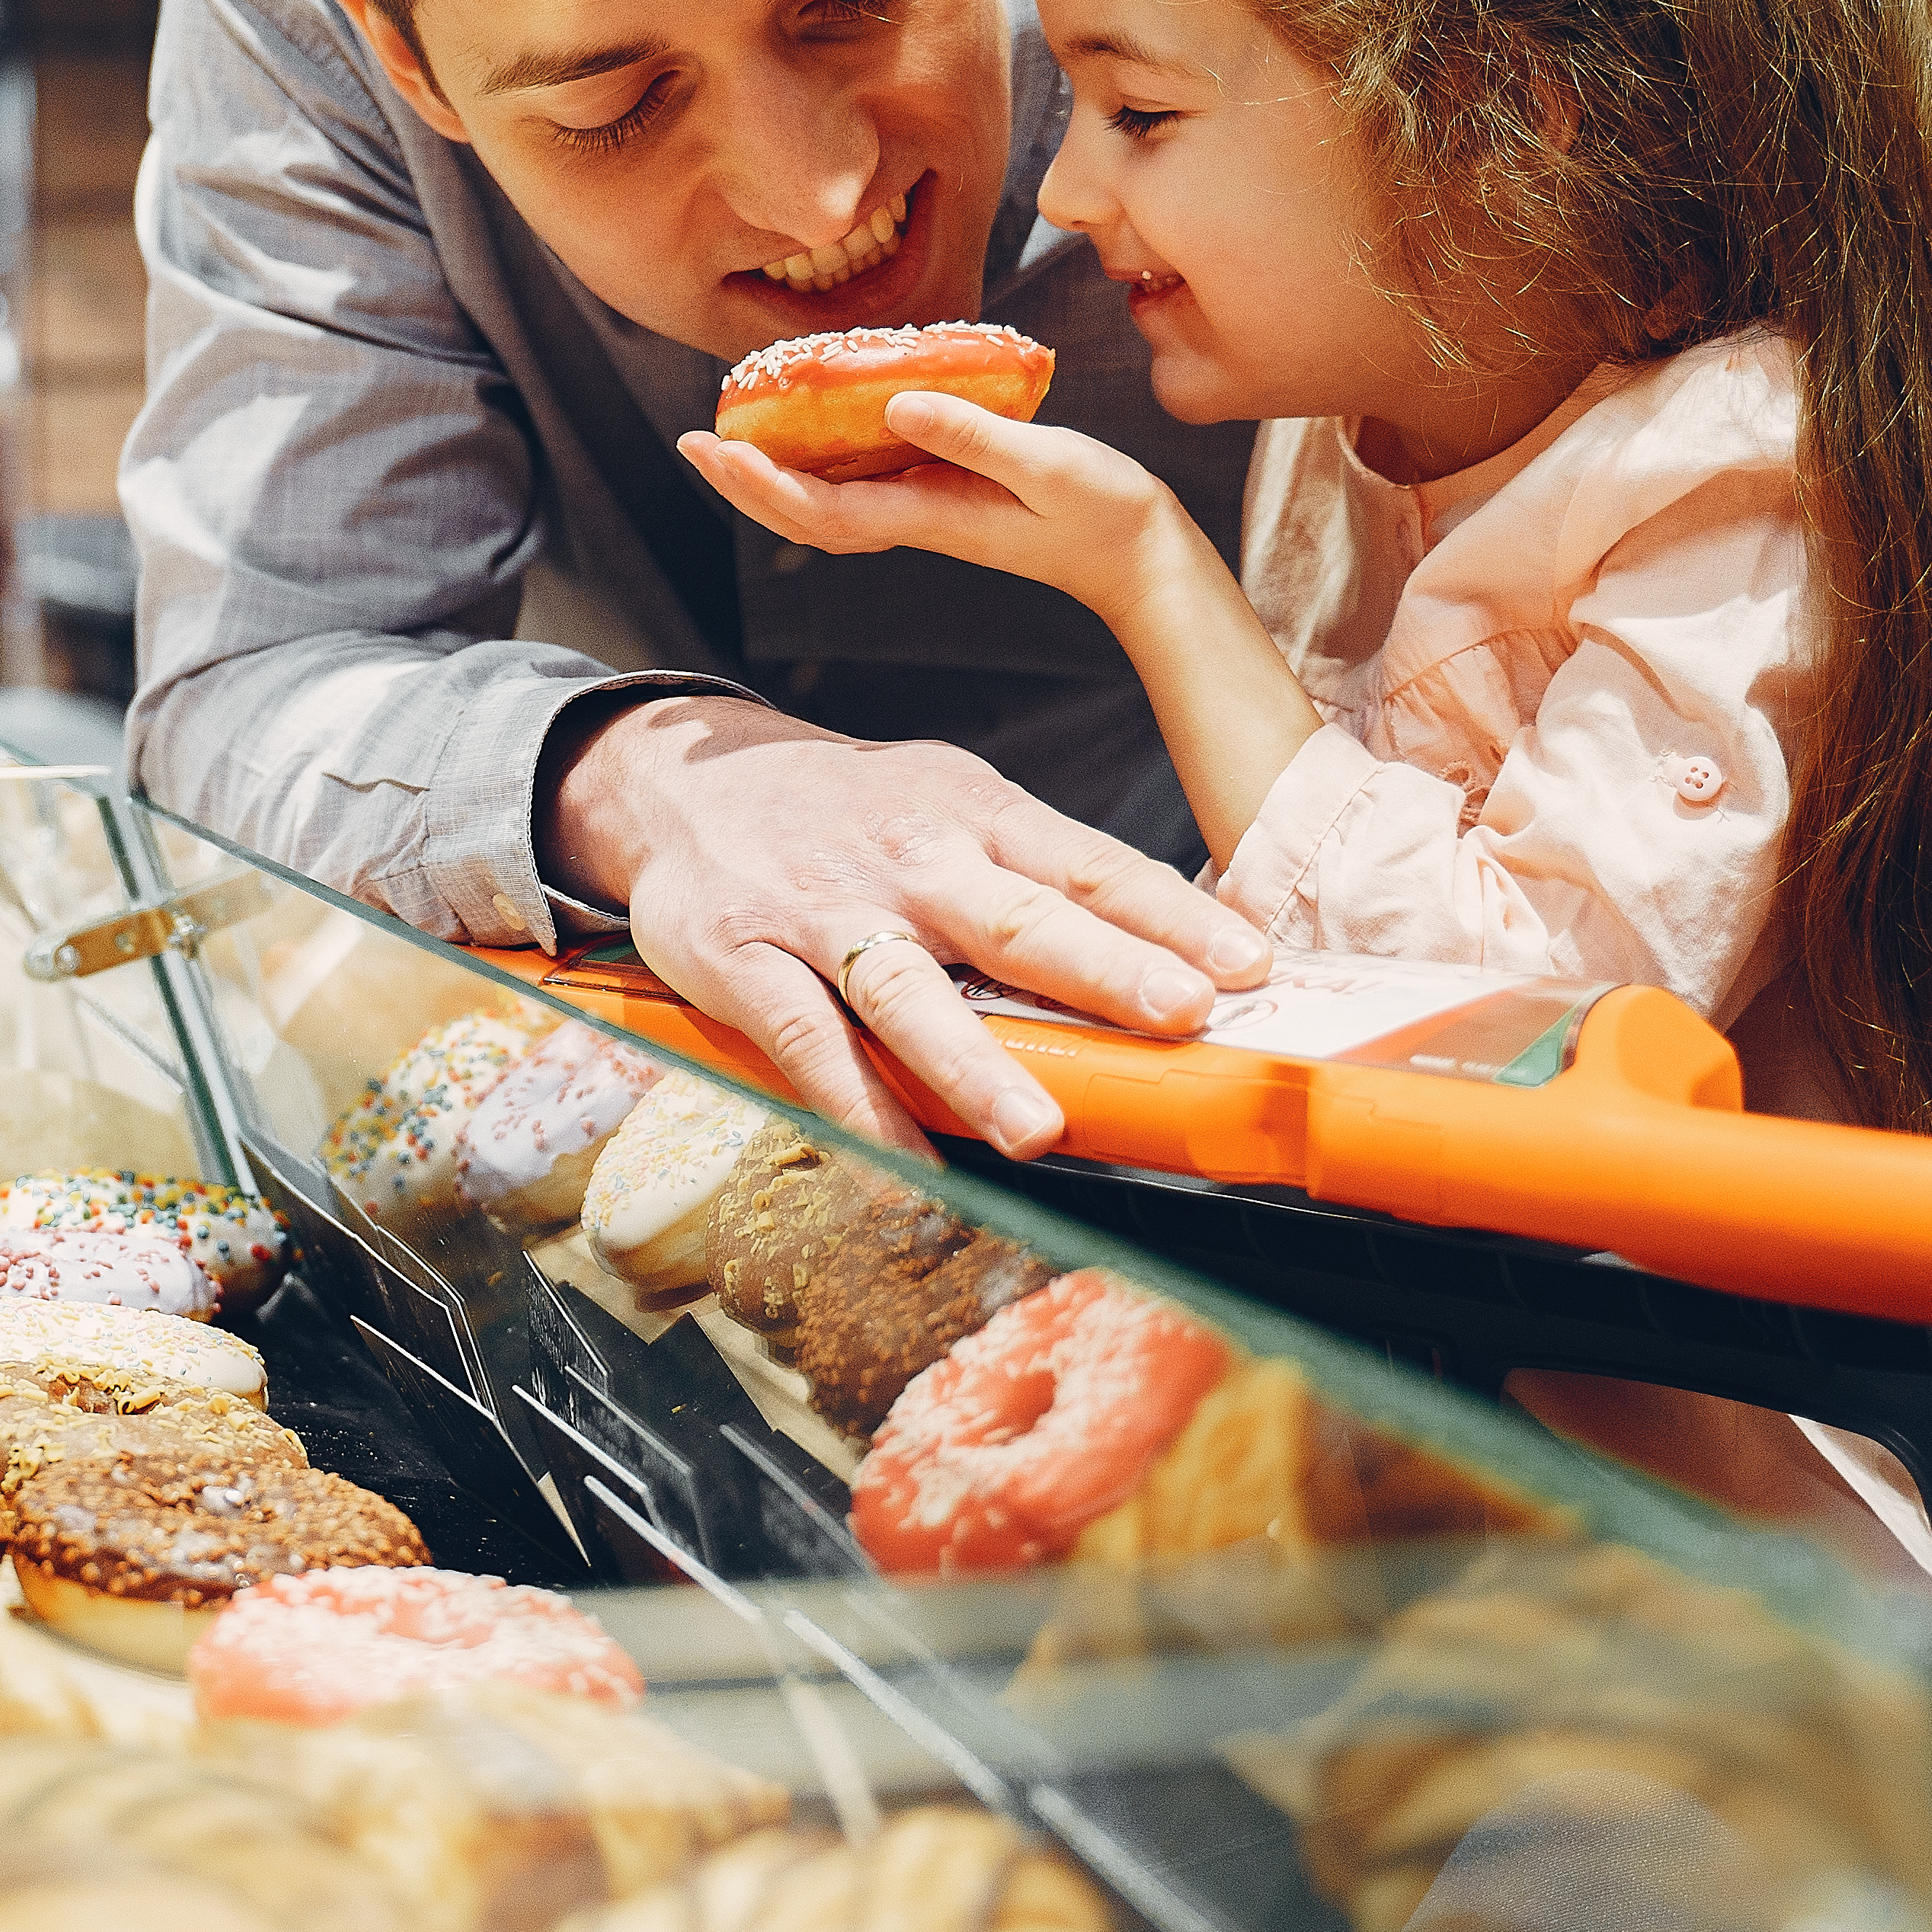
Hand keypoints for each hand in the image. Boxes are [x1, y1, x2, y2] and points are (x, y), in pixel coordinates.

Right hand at [544, 694, 1269, 1158]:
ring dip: (975, 1063)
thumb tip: (1163, 951)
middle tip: (1181, 1016)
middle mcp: (910, 860)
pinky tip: (903, 1156)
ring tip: (1037, 1130)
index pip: (1090, 865)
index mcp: (974, 815)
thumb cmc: (843, 808)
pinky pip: (806, 1040)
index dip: (1171, 914)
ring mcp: (823, 909)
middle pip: (1017, 919)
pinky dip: (855, 1102)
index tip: (1248, 964)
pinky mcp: (743, 956)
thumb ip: (1035, 870)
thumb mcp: (948, 803)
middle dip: (1105, 969)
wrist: (683, 775)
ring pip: (908, 991)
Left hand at [679, 392, 1190, 620]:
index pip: (821, 508)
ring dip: (771, 477)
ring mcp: (925, 512)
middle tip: (692, 440)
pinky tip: (805, 436)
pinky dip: (820, 465)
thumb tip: (895, 407)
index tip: (715, 448)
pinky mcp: (942, 498)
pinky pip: (863, 484)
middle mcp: (914, 520)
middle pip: (805, 513)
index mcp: (928, 516)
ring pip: (827, 503)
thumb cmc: (1103, 512)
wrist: (1140, 558)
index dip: (760, 481)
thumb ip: (973, 437)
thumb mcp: (1046, 464)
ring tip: (728, 439)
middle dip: (743, 482)